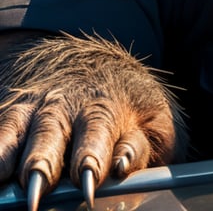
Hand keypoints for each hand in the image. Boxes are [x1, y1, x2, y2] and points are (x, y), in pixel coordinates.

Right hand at [0, 32, 185, 210]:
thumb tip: (122, 168)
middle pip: (50, 136)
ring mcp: (36, 111)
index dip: (92, 160)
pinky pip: (1, 132)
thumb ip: (140, 147)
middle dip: (43, 163)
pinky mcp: (15, 114)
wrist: (98, 65)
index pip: (97, 136)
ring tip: (11, 182)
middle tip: (37, 193)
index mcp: (104, 110)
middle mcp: (65, 109)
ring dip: (12, 160)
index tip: (91, 181)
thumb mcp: (152, 120)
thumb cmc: (130, 106)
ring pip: (19, 135)